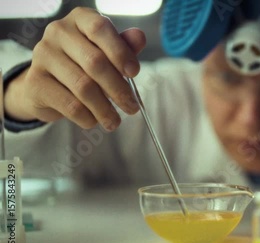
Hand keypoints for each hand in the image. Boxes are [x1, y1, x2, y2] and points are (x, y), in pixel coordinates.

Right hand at [4, 7, 146, 130]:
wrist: (48, 84)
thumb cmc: (84, 64)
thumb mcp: (107, 53)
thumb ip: (124, 47)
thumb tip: (139, 37)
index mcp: (79, 19)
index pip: (100, 29)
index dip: (120, 52)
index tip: (134, 73)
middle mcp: (58, 32)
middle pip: (95, 62)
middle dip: (118, 89)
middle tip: (132, 107)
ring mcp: (43, 56)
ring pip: (83, 87)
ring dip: (104, 109)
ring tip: (115, 121)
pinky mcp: (35, 82)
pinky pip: (69, 105)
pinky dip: (87, 117)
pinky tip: (94, 121)